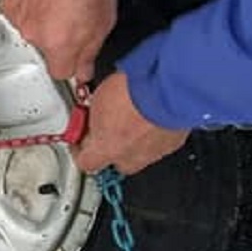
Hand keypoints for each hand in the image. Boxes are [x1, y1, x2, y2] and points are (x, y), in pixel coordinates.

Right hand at [2, 0, 116, 83]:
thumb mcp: (103, 24)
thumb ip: (90, 54)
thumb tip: (84, 71)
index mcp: (59, 47)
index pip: (61, 73)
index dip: (71, 63)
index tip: (76, 56)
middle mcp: (35, 36)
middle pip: (44, 50)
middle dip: (56, 39)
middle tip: (70, 18)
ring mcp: (20, 17)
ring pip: (29, 29)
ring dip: (40, 21)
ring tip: (57, 2)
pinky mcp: (10, 0)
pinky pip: (18, 11)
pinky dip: (27, 6)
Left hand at [72, 72, 187, 175]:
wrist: (166, 88)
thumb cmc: (134, 90)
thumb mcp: (98, 99)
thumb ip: (93, 117)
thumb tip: (92, 116)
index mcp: (106, 148)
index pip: (85, 162)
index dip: (80, 150)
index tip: (80, 138)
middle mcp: (130, 156)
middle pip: (115, 162)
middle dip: (110, 147)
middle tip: (108, 128)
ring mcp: (152, 153)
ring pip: (138, 154)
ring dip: (132, 141)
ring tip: (131, 118)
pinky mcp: (171, 145)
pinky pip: (157, 145)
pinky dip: (152, 134)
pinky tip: (149, 118)